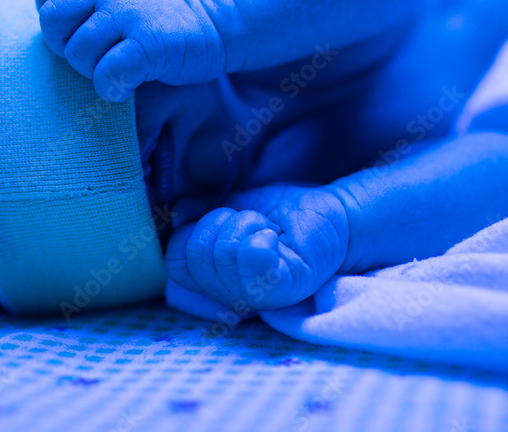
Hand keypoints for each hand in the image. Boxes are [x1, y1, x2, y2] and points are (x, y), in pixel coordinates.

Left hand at [35, 0, 226, 101]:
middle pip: (52, 17)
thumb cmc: (167, 12)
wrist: (220, 16)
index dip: (50, 10)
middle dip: (63, 45)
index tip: (73, 29)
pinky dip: (111, 87)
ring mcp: (130, 13)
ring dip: (90, 71)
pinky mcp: (149, 43)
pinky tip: (126, 87)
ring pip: (78, 50)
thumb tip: (58, 21)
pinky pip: (108, 72)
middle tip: (90, 56)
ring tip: (114, 71)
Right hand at [165, 184, 348, 310]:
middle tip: (251, 224)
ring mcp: (258, 298)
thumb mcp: (230, 208)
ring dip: (243, 225)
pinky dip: (260, 235)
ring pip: (220, 254)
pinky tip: (277, 237)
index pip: (174, 267)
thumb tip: (177, 214)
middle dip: (219, 223)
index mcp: (215, 282)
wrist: (333, 212)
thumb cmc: (285, 214)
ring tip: (268, 230)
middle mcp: (231, 299)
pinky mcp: (284, 288)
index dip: (188, 236)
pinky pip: (251, 258)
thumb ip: (199, 216)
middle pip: (194, 258)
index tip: (220, 220)